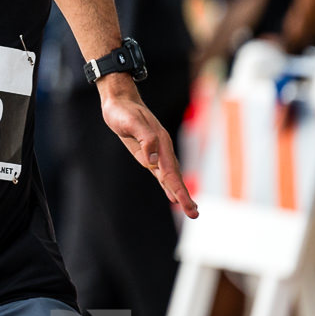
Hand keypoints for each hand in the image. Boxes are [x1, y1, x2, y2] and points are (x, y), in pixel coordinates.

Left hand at [101, 83, 198, 218]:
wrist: (119, 100)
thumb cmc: (123, 111)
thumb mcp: (131, 122)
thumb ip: (145, 139)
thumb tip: (153, 161)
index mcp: (161, 143)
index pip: (172, 172)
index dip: (180, 190)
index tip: (187, 206)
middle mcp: (162, 149)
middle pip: (175, 177)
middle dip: (184, 196)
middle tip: (194, 215)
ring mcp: (156, 152)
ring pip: (171, 176)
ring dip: (179, 192)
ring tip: (190, 209)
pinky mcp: (147, 154)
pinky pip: (161, 173)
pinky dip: (168, 185)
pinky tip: (172, 195)